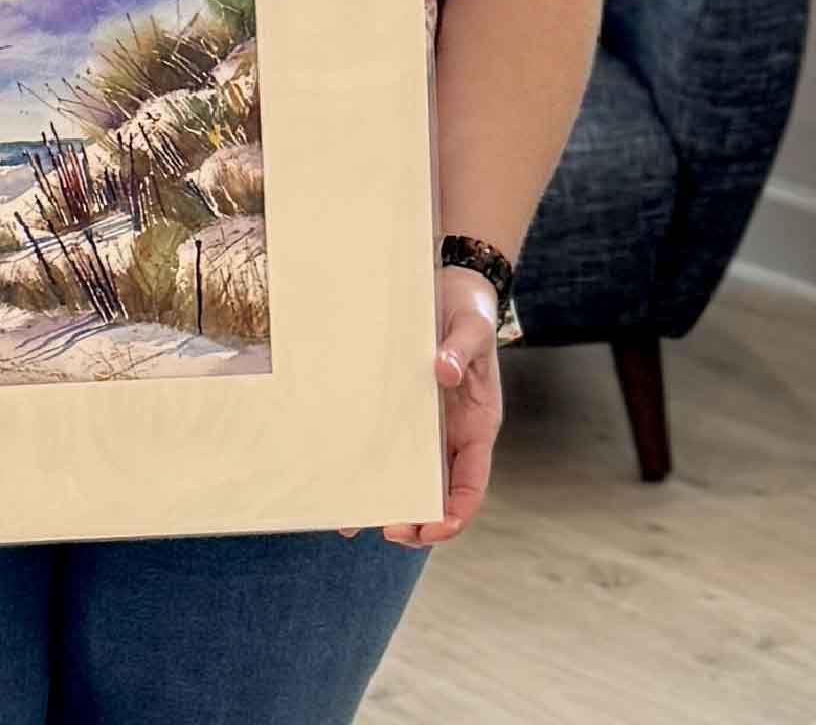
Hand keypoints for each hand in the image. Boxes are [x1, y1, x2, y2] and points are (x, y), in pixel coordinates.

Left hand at [340, 266, 502, 546]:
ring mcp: (424, 426)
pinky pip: (383, 444)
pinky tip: (338, 476)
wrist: (451, 285)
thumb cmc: (469, 310)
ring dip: (384, 501)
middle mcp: (451, 436)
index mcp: (477, 427)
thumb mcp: (471, 326)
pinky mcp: (398, 410)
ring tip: (350, 521)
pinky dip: (365, 465)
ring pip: (406, 476)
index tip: (432, 526)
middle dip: (415, 521)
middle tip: (386, 530)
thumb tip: (442, 371)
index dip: (455, 513)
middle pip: (436, 493)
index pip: (471, 485)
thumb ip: (461, 348)